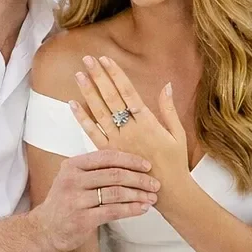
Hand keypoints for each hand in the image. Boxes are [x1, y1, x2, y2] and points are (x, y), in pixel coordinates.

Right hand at [31, 149, 159, 251]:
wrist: (44, 229)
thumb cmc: (64, 203)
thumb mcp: (72, 179)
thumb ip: (94, 170)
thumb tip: (129, 166)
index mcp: (72, 165)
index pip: (106, 157)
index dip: (130, 160)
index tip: (147, 166)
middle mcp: (73, 180)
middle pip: (114, 174)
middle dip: (139, 178)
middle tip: (155, 183)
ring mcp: (76, 200)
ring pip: (116, 193)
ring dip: (138, 195)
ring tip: (152, 197)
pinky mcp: (82, 218)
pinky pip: (113, 211)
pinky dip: (131, 209)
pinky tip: (142, 209)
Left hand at [70, 56, 189, 184]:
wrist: (167, 192)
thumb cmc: (175, 163)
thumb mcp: (177, 134)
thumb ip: (169, 109)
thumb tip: (166, 85)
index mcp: (148, 122)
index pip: (128, 92)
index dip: (116, 75)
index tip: (106, 60)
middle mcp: (131, 130)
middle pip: (111, 98)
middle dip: (99, 77)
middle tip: (87, 59)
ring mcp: (118, 142)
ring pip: (100, 112)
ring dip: (88, 92)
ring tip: (79, 75)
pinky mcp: (109, 154)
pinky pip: (93, 134)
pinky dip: (82, 118)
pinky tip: (73, 104)